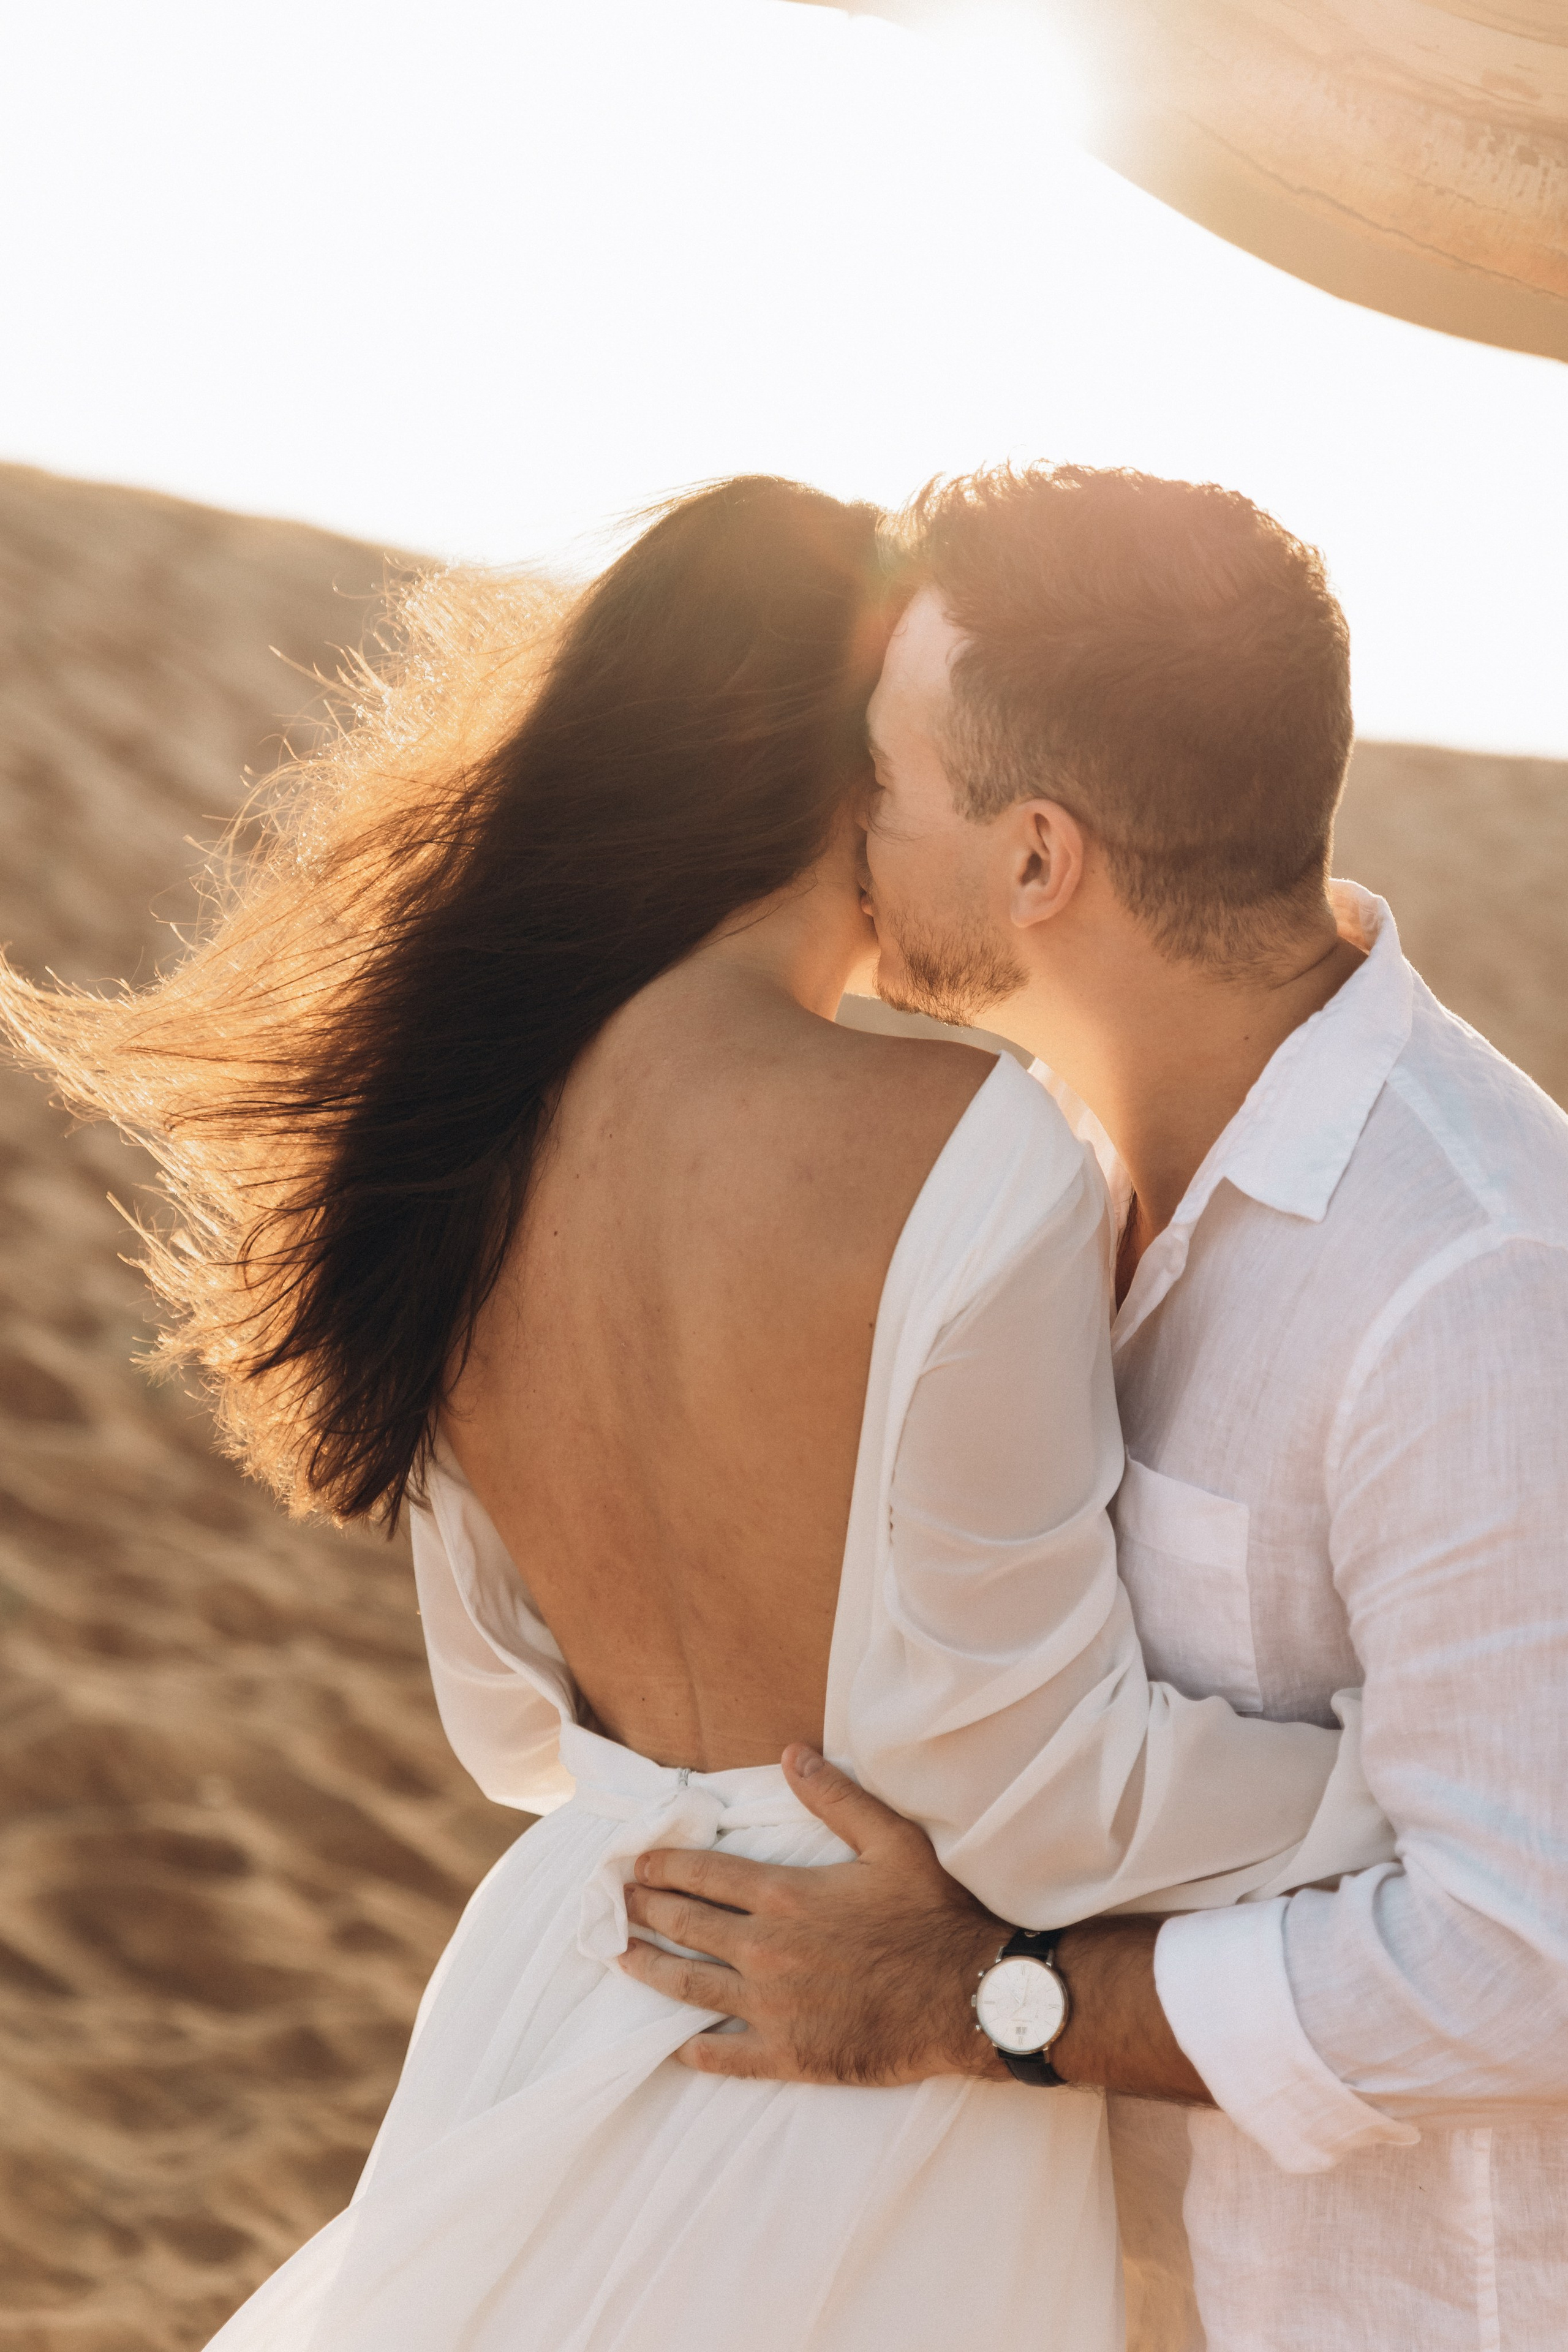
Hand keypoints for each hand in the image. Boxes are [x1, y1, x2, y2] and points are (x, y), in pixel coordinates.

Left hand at [618, 1745, 1009, 2084]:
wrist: (970, 1997)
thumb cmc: (933, 1915)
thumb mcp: (891, 1840)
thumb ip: (836, 1797)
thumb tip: (792, 1752)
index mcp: (787, 1894)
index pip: (704, 1874)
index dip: (663, 1866)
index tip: (634, 1863)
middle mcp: (767, 1949)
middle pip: (686, 1926)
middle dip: (644, 1911)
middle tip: (613, 1903)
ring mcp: (773, 2006)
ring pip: (689, 1986)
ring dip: (648, 1970)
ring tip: (619, 1957)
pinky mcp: (788, 2054)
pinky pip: (723, 2053)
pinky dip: (691, 2049)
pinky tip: (670, 2044)